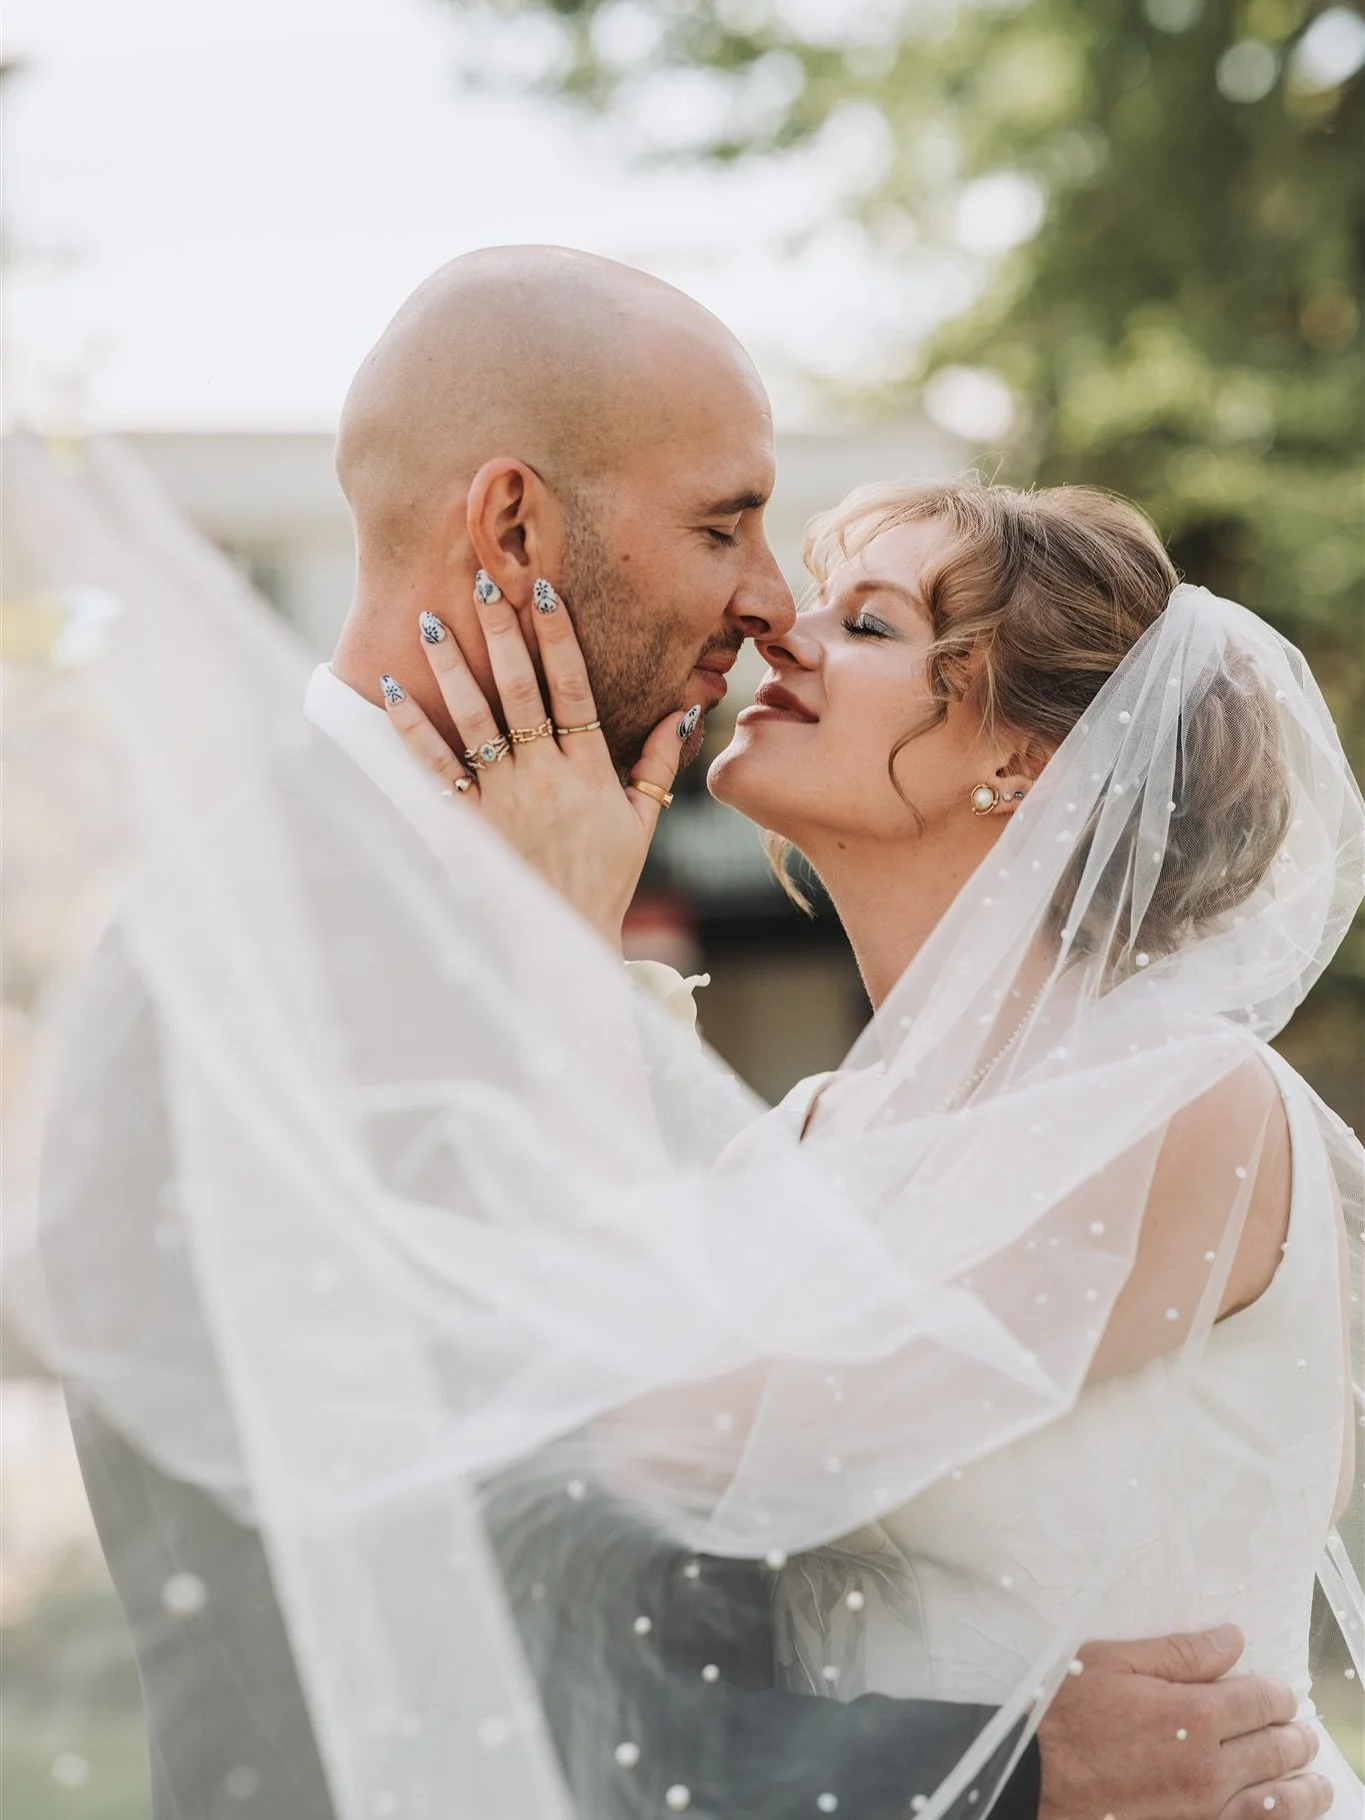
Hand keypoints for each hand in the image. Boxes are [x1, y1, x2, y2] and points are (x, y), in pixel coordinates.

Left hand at [382, 583, 691, 944]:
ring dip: (452, 667)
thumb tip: (685, 706)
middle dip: (501, 633)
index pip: (575, 689)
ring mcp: (505, 799)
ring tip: (428, 620)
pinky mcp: (470, 823)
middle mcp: (546, 777)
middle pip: (521, 691)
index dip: (558, 639)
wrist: (566, 937)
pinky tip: (393, 690)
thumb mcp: (644, 819)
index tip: (542, 593)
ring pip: (475, 719)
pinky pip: (436, 768)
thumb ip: (660, 761)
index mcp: (590, 771)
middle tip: (482, 581)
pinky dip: (412, 729)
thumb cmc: (607, 878)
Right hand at [1037, 1627, 1331, 1819]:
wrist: (1032, 1780)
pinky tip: (1279, 1813)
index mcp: (1193, 1715)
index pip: (1261, 1700)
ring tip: (1314, 1781)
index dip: (1277, 1694)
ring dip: (1302, 1788)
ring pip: (1277, 1802)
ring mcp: (1204, 1812)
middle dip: (1294, 1736)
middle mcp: (1209, 1768)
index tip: (1281, 1694)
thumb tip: (1231, 1639)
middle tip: (1301, 1732)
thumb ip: (1179, 1653)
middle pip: (1276, 1749)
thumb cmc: (1064, 1716)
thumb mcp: (1113, 1663)